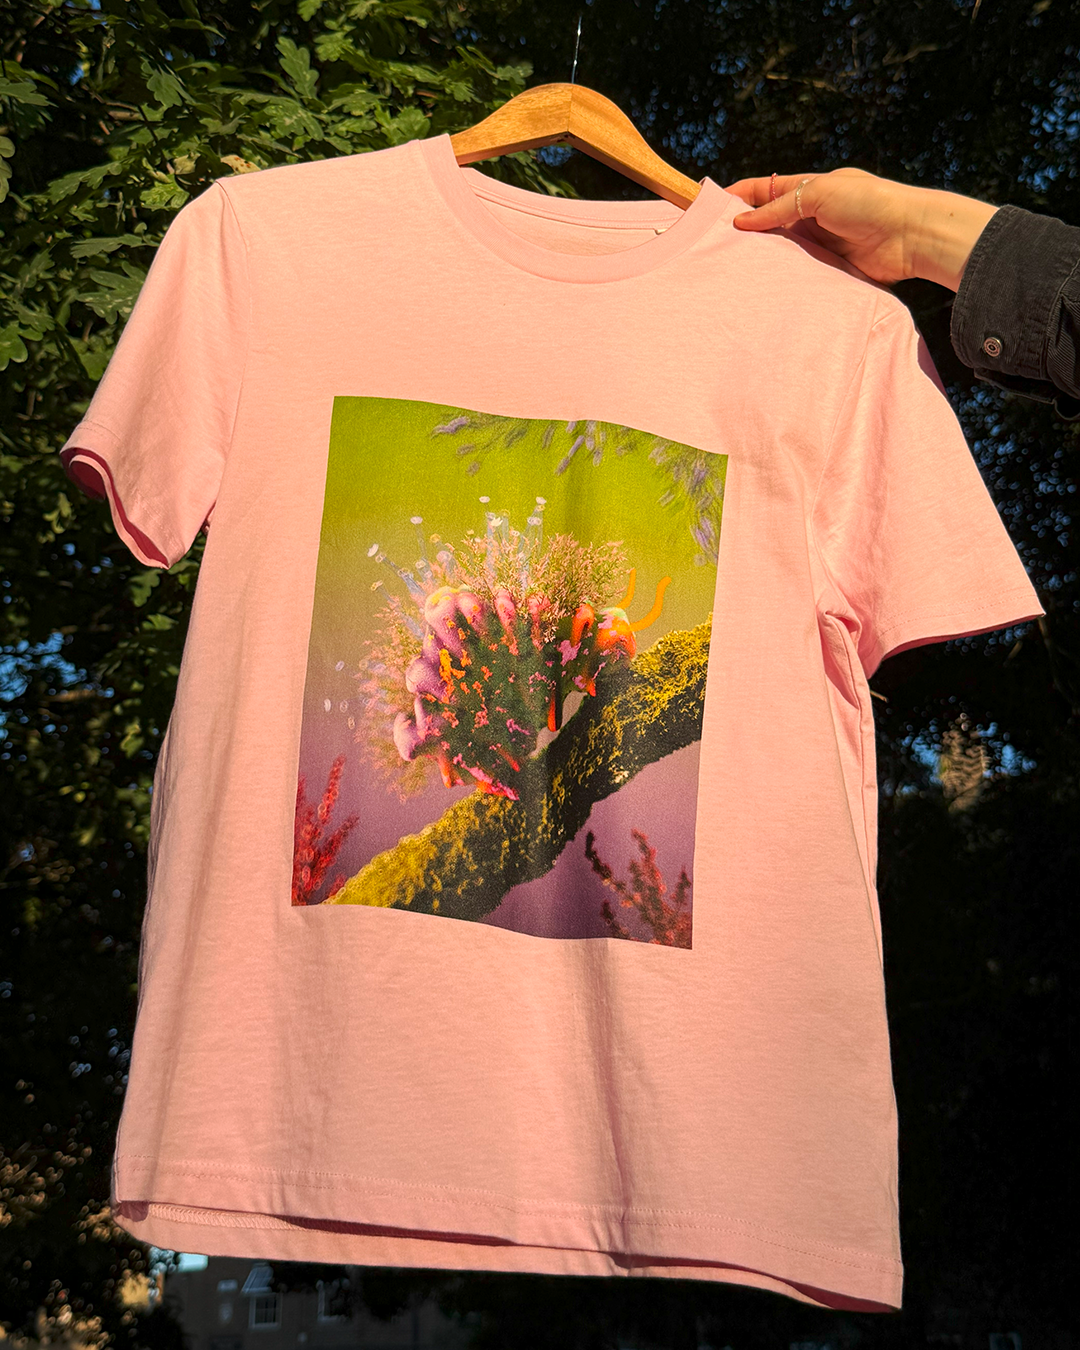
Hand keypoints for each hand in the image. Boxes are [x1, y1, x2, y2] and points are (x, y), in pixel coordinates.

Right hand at [723, 167, 998, 291]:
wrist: (911, 235)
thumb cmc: (869, 204)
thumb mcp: (820, 194)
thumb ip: (779, 208)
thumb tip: (740, 222)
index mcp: (810, 188)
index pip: (765, 189)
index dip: (738, 195)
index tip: (710, 207)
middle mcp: (812, 215)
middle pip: (769, 223)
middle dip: (745, 231)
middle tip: (714, 245)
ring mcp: (820, 243)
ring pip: (781, 251)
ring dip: (762, 258)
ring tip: (732, 269)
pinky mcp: (829, 269)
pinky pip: (799, 274)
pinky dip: (783, 279)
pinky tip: (763, 287)